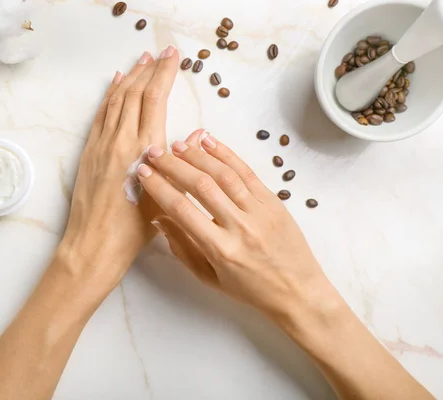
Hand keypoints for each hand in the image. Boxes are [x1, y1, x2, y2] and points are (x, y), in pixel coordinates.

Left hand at [58, 46, 178, 288]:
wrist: (93, 246)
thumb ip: (179, 163)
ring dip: (130, 77)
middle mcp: (121, 140)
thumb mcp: (166, 196)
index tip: (173, 56)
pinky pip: (101, 114)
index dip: (165, 73)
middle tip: (161, 52)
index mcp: (144, 150)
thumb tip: (195, 136)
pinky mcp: (89, 152)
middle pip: (136, 92)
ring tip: (141, 60)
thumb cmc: (132, 231)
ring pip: (117, 99)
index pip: (155, 98)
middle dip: (150, 68)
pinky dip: (109, 95)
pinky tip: (115, 83)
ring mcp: (102, 144)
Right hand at [137, 131, 337, 325]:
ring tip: (177, 145)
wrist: (298, 291)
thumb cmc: (251, 289)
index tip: (143, 173)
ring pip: (223, 174)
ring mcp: (259, 211)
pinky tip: (209, 142)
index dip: (159, 187)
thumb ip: (183, 248)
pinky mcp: (274, 201)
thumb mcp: (210, 278)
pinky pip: (247, 173)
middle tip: (154, 152)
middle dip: (173, 165)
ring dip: (197, 156)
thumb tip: (159, 218)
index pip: (182, 209)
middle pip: (200, 186)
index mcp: (221, 250)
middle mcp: (240, 226)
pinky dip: (227, 155)